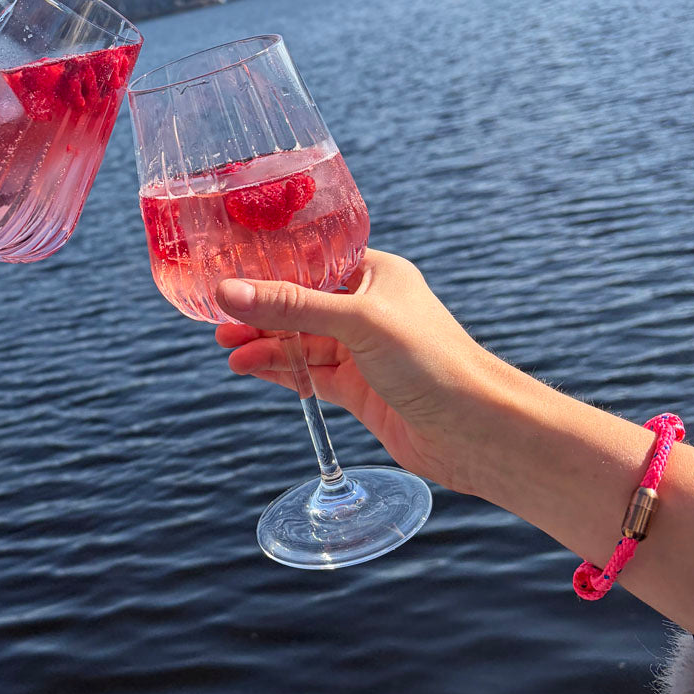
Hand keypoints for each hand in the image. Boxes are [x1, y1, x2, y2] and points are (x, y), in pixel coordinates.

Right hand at [213, 250, 511, 496]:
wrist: (477, 431)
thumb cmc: (433, 361)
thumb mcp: (358, 323)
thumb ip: (291, 307)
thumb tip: (228, 292)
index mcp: (376, 275)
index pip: (312, 261)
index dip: (270, 266)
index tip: (228, 269)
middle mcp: (367, 309)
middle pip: (300, 304)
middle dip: (259, 311)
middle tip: (217, 318)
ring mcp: (361, 351)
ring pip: (300, 341)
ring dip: (263, 344)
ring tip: (225, 348)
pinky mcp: (358, 389)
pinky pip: (308, 374)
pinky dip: (278, 370)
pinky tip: (247, 367)